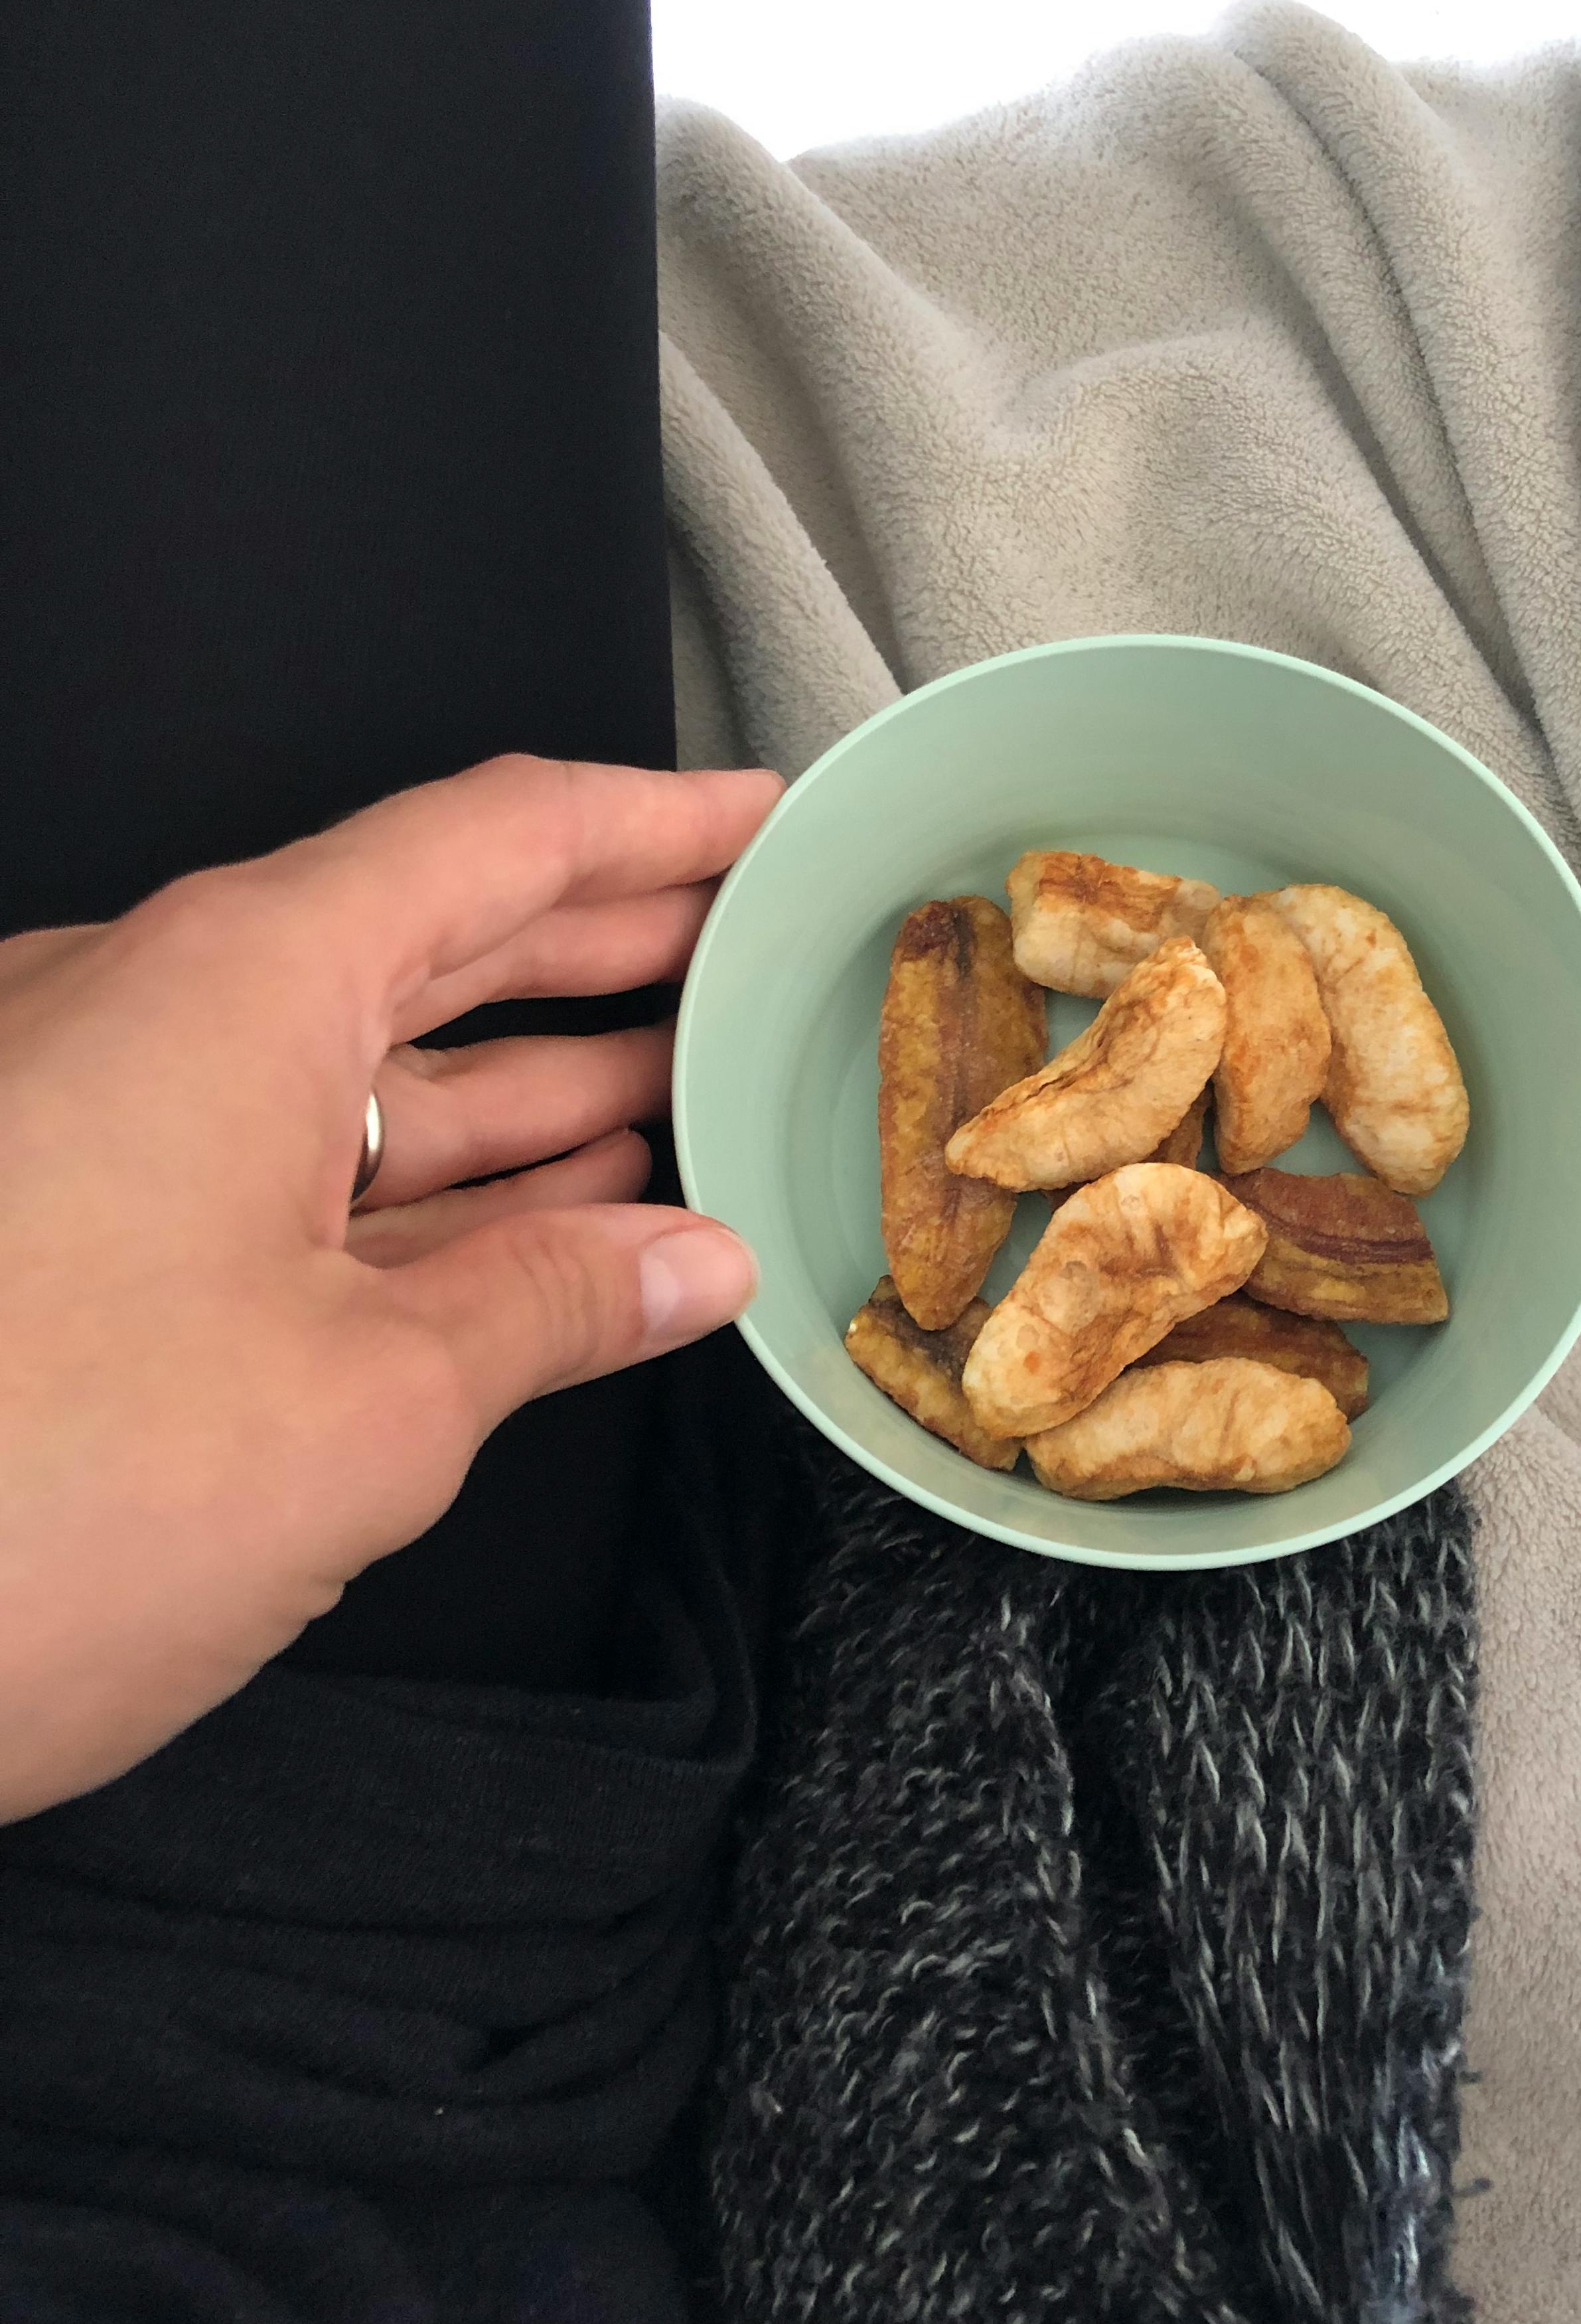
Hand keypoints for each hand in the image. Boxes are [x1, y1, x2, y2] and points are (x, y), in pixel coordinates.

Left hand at [0, 751, 781, 1822]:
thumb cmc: (18, 1508)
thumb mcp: (361, 1412)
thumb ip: (549, 1308)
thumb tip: (683, 1260)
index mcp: (234, 988)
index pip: (494, 840)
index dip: (654, 820)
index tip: (763, 815)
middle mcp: (147, 1014)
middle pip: (428, 931)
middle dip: (605, 942)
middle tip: (751, 943)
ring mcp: (92, 1121)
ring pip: (356, 1060)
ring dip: (526, 1076)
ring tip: (680, 1080)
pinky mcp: (59, 1235)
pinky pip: (281, 1163)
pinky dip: (420, 1187)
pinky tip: (530, 1221)